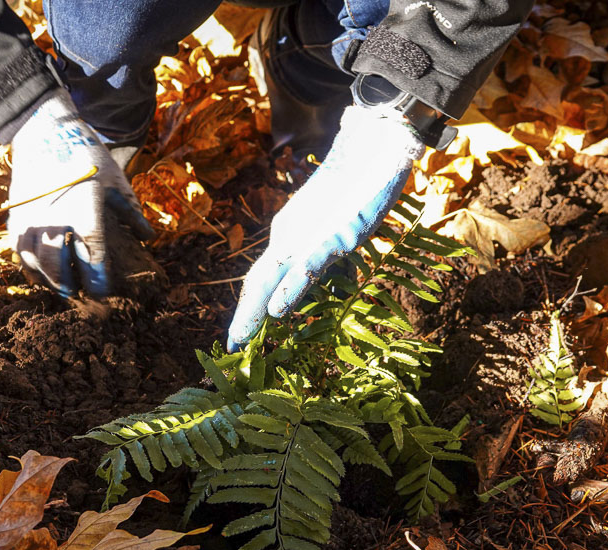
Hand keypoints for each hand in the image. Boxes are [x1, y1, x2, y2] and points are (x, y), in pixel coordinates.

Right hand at [9, 88, 153, 296]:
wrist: (44, 132)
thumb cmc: (86, 156)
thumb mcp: (115, 179)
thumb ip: (131, 211)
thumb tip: (147, 239)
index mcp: (84, 206)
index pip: (91, 251)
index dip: (97, 276)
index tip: (103, 292)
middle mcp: (54, 215)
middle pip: (59, 264)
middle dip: (72, 286)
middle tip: (83, 298)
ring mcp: (31, 217)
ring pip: (36, 262)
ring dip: (50, 281)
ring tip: (65, 291)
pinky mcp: (16, 216)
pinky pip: (20, 251)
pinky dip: (31, 268)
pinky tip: (43, 277)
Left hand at [226, 105, 424, 350]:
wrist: (374, 145)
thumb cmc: (358, 186)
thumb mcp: (339, 230)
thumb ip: (329, 256)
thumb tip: (329, 284)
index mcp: (289, 236)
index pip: (265, 278)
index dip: (251, 307)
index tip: (241, 336)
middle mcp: (289, 237)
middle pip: (259, 282)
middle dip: (245, 315)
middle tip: (232, 346)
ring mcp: (308, 236)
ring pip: (273, 278)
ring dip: (255, 310)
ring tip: (240, 337)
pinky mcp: (331, 235)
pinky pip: (307, 268)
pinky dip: (289, 290)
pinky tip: (276, 310)